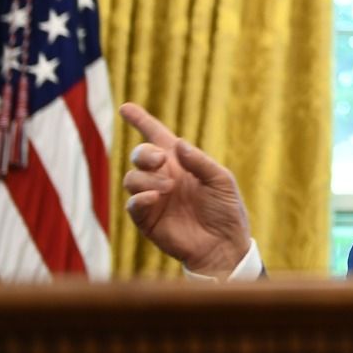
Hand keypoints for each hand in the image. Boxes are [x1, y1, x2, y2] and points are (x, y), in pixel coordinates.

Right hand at [120, 102, 250, 276]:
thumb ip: (200, 162)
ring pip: (131, 178)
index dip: (141, 121)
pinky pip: (132, 204)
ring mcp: (153, 198)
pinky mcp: (147, 219)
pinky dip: (140, 198)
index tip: (125, 107)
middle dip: (145, 153)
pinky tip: (155, 198)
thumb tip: (178, 144)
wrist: (224, 245)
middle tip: (160, 160)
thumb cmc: (226, 211)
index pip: (157, 136)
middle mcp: (163, 177)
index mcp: (181, 163)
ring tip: (168, 188)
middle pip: (140, 155)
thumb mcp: (221, 181)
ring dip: (147, 178)